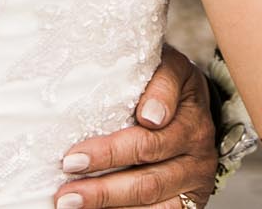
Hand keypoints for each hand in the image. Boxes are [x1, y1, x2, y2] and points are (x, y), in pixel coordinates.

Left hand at [54, 45, 216, 207]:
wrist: (196, 103)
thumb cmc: (170, 82)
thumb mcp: (169, 67)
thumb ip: (160, 81)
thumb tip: (150, 115)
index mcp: (191, 118)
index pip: (149, 140)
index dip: (110, 152)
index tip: (74, 157)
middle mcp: (197, 153)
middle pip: (147, 178)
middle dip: (102, 188)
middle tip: (64, 189)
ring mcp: (195, 181)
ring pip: (150, 201)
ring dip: (109, 204)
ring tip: (71, 203)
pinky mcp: (189, 201)